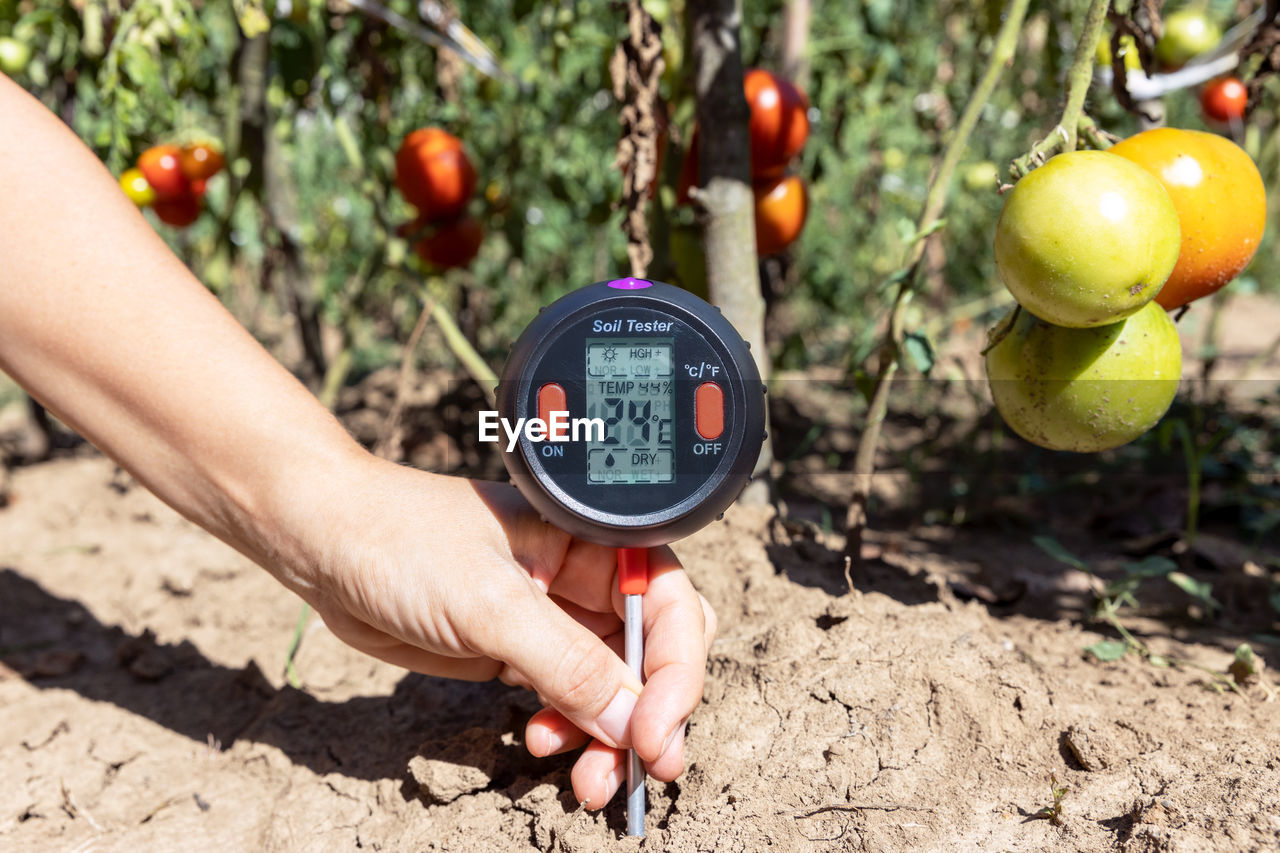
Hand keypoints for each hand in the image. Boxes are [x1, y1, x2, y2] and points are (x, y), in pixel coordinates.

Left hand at [282, 456, 716, 806]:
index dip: (675, 672)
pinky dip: (567, 732)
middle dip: (649, 714)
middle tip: (642, 768)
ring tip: (586, 780)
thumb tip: (632, 723)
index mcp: (595, 540)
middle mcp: (583, 577)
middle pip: (651, 653)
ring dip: (607, 737)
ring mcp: (550, 617)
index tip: (653, 731)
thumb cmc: (402, 539)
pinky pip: (566, 700)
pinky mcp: (516, 650)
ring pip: (611, 688)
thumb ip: (566, 664)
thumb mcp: (489, 603)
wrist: (324, 545)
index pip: (670, 606)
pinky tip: (540, 743)